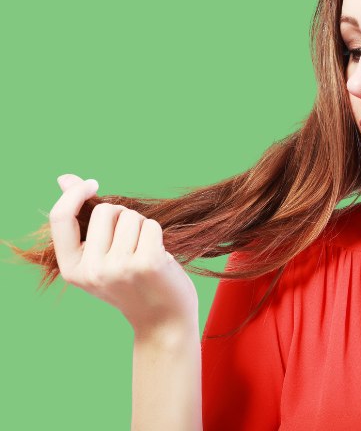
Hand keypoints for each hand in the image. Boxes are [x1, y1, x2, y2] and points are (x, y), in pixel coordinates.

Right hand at [49, 174, 198, 335]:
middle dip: (123, 215)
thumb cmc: (133, 283)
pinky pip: (151, 225)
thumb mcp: (100, 256)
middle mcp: (91, 270)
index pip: (60, 218)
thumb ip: (83, 220)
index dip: (75, 193)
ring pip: (131, 216)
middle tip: (132, 242)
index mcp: (72, 269)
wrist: (163, 320)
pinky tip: (159, 257)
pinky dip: (158, 234)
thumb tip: (65, 178)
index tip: (93, 184)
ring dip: (142, 227)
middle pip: (106, 210)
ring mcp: (119, 267)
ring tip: (145, 253)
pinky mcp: (146, 263)